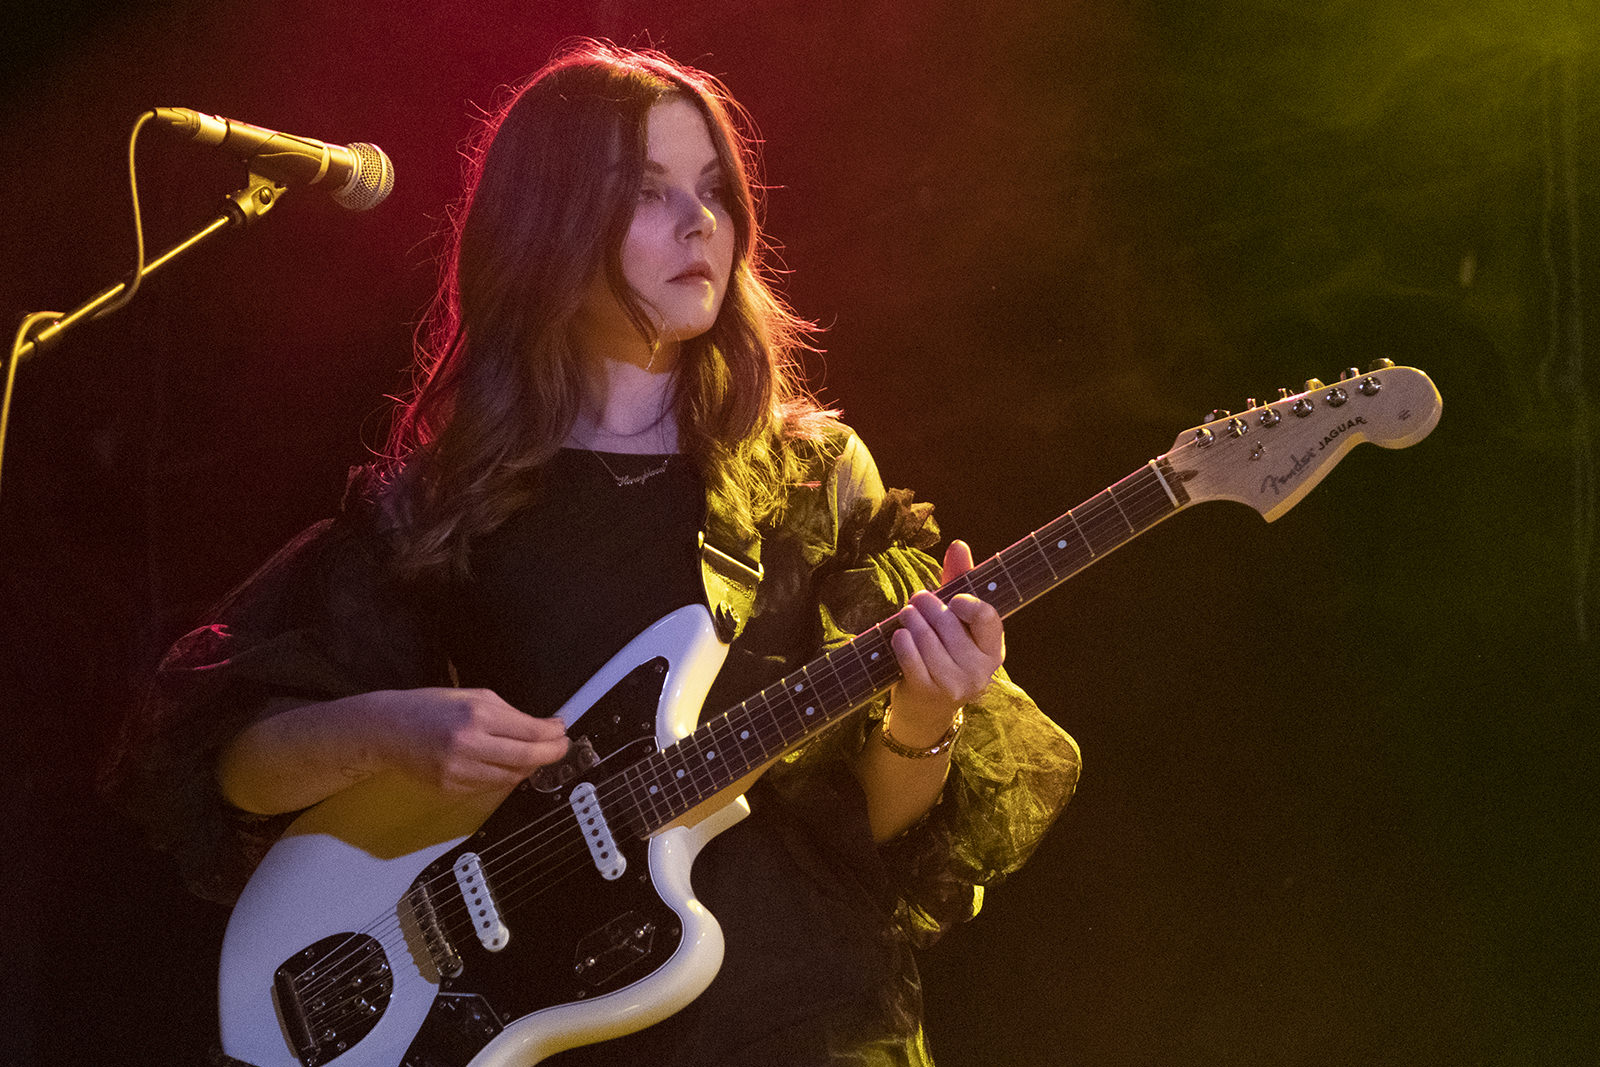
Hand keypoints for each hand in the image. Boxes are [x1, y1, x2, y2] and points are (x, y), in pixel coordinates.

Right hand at [377, 687, 569, 794]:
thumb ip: (509, 713)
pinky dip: (505, 777)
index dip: (553, 734)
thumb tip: (543, 726)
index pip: (530, 731)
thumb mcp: (472, 696)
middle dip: (551, 753)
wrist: (388, 730)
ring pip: (511, 777)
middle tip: (561, 747)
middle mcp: (468, 744)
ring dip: (529, 767)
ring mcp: (459, 770)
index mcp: (476, 715)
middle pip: (526, 758)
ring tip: (535, 756)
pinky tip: (508, 766)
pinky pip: (490, 787)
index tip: (562, 731)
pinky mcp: (451, 789)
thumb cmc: (430, 708)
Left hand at [885, 540, 1004, 746]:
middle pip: (949, 623)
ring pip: (927, 638)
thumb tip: (958, 544)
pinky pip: (910, 656)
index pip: (986, 616)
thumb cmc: (945, 655)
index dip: (966, 603)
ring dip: (911, 620)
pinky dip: (901, 641)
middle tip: (918, 599)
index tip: (953, 599)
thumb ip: (960, 582)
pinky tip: (899, 634)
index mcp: (993, 650)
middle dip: (929, 606)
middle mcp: (980, 670)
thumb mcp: (957, 622)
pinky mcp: (928, 692)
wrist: (927, 709)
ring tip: (906, 614)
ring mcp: (954, 684)